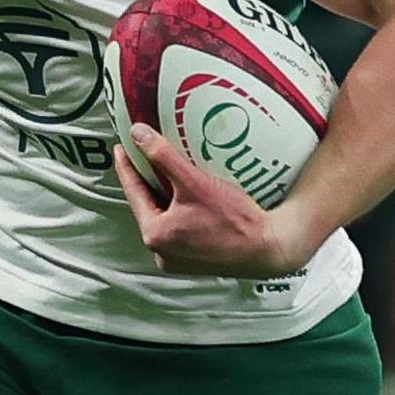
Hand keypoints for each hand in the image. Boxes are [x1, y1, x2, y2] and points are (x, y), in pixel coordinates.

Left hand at [114, 124, 321, 278]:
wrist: (272, 248)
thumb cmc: (236, 221)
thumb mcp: (194, 183)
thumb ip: (162, 156)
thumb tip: (138, 134)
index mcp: (155, 235)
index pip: (133, 191)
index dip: (127, 166)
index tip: (122, 148)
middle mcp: (162, 252)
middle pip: (147, 206)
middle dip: (146, 181)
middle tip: (142, 157)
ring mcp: (179, 259)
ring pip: (164, 218)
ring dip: (165, 196)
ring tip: (165, 172)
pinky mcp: (197, 260)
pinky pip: (180, 229)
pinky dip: (180, 211)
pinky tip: (189, 197)